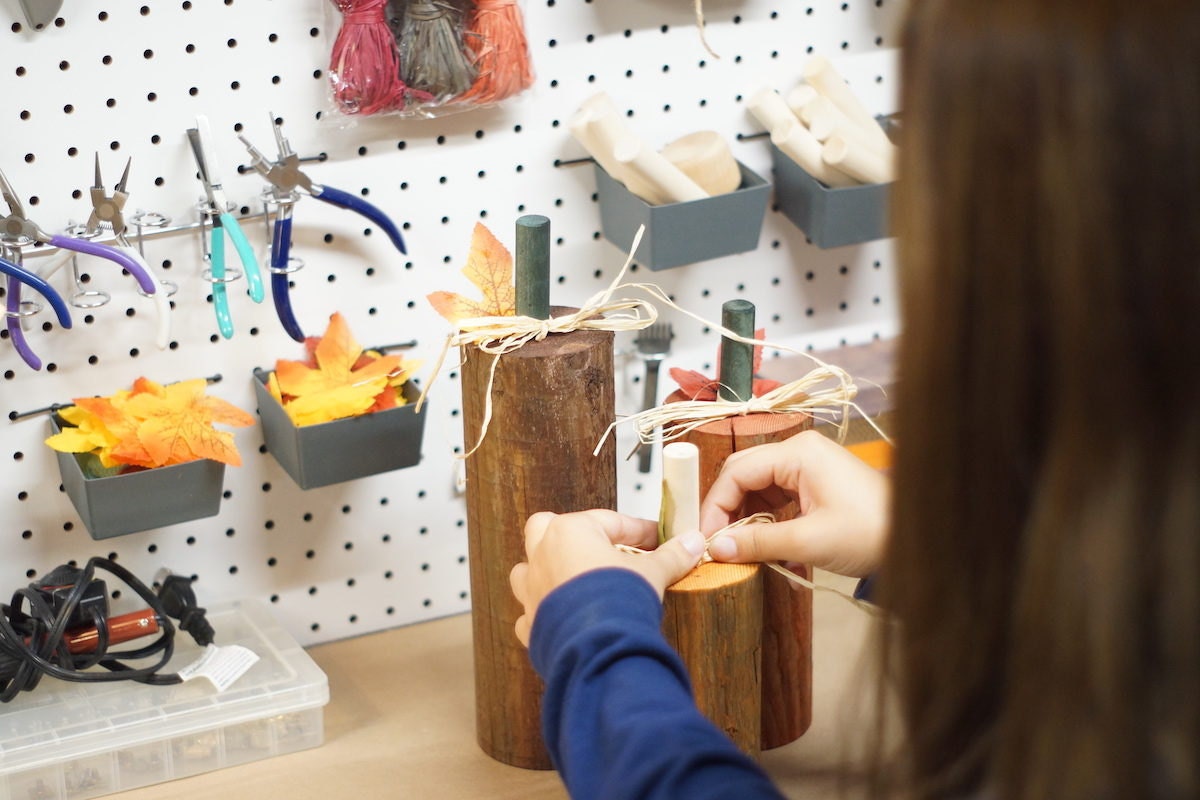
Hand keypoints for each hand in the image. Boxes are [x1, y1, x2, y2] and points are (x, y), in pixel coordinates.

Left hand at [509, 509, 705, 646]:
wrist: (598, 646)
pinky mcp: (530, 622)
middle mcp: (543, 555)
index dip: (637, 531)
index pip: (609, 521)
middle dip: (570, 536)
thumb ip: (671, 555)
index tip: (656, 539)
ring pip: (527, 569)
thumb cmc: (618, 600)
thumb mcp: (652, 572)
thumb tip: (693, 542)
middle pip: (546, 529)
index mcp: (570, 532)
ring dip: (547, 572)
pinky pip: (529, 613)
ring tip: (575, 582)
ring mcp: (532, 589)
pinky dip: (544, 615)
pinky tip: (565, 621)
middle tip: (599, 549)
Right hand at [699, 430, 888, 577]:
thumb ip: (759, 542)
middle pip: (744, 477)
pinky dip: (771, 526)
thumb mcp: (808, 541)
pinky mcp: (816, 486)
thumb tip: (718, 549)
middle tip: (718, 547)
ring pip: (759, 491)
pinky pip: (778, 501)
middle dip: (728, 513)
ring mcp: (809, 468)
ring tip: (747, 555)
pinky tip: (775, 556)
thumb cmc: (871, 533)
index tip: (706, 539)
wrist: (916, 540)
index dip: (715, 505)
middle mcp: (800, 452)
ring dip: (750, 523)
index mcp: (798, 453)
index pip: (737, 471)